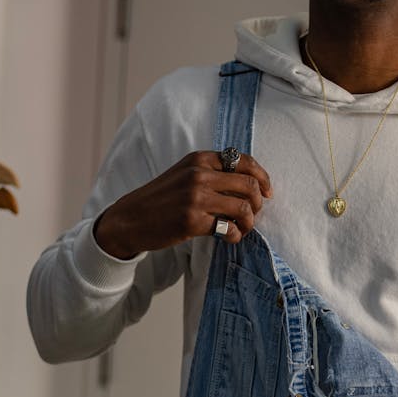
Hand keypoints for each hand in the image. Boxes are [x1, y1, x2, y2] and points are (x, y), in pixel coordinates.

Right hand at [94, 150, 271, 257]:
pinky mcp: (192, 221)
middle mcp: (199, 174)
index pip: (244, 161)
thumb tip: (249, 183)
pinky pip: (228, 229)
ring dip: (249, 222)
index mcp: (200, 159)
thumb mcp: (184, 173)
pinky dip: (235, 236)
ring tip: (241, 229)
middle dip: (259, 203)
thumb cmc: (161, 199)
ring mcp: (195, 197)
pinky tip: (229, 237)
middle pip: (249, 185)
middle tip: (254, 214)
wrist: (130, 219)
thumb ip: (211, 172)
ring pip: (243, 208)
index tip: (267, 192)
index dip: (262, 178)